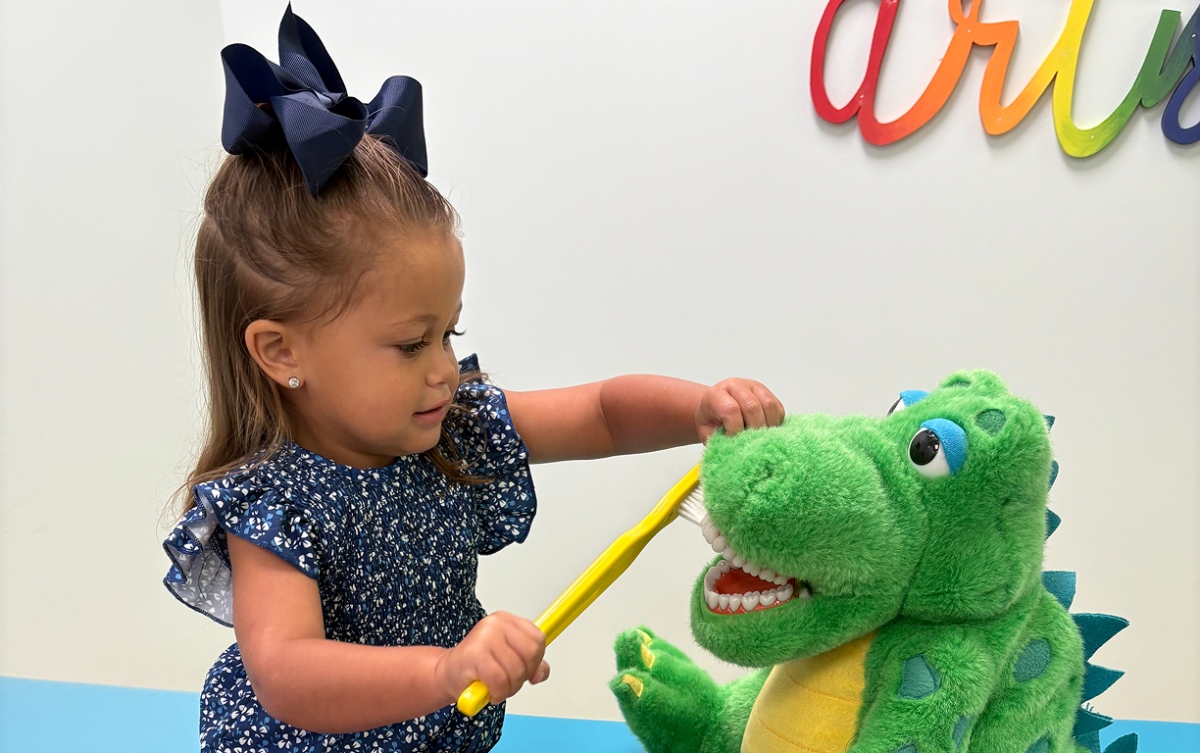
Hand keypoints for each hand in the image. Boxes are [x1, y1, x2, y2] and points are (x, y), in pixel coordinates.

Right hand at [435, 612, 549, 705]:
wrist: (448, 673)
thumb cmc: (479, 667)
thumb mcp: (510, 662)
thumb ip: (531, 665)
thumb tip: (540, 673)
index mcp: (508, 620)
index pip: (537, 640)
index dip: (535, 661)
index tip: (522, 670)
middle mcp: (496, 623)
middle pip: (530, 654)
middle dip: (522, 676)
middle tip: (507, 682)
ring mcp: (485, 636)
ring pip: (515, 669)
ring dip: (508, 688)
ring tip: (496, 687)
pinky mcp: (474, 653)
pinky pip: (499, 680)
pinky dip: (498, 693)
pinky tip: (490, 692)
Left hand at [694, 378, 784, 442]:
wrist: (713, 409)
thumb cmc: (710, 421)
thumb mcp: (706, 432)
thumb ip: (717, 440)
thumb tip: (732, 452)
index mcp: (716, 395)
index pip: (731, 410)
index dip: (735, 429)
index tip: (735, 441)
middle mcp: (736, 386)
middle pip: (752, 407)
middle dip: (754, 430)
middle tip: (751, 443)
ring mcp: (753, 387)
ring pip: (769, 406)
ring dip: (768, 426)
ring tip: (761, 439)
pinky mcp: (767, 393)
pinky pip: (778, 408)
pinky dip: (775, 423)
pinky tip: (767, 431)